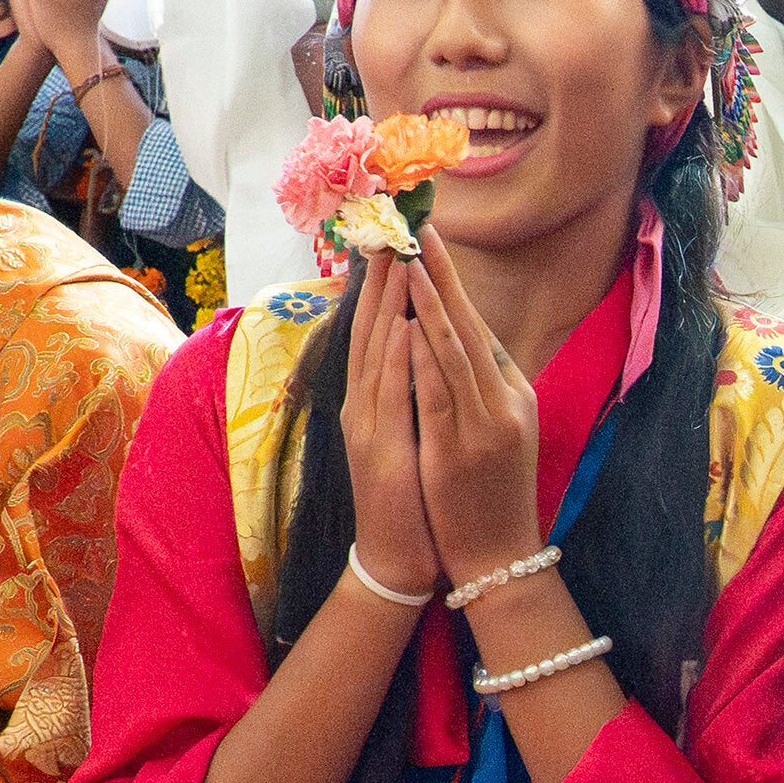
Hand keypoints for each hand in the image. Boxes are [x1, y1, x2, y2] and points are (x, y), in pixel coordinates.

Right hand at [333, 254, 444, 603]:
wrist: (396, 556)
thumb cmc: (408, 495)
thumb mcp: (407, 432)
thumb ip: (409, 389)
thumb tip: (421, 345)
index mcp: (370, 398)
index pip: (377, 328)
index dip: (383, 284)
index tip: (396, 238)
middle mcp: (362, 404)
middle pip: (370, 329)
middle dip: (380, 277)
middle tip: (390, 226)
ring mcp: (367, 426)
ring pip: (376, 353)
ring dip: (386, 305)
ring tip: (397, 257)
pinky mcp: (381, 451)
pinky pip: (392, 397)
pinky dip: (398, 360)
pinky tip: (406, 327)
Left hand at [400, 235, 547, 582]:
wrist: (500, 557)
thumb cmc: (494, 495)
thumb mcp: (501, 432)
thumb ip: (487, 387)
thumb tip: (465, 343)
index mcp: (512, 394)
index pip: (475, 326)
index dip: (451, 282)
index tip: (429, 240)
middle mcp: (502, 402)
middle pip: (466, 326)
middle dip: (441, 275)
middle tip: (419, 228)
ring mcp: (483, 425)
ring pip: (454, 351)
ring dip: (431, 303)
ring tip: (410, 261)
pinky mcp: (459, 450)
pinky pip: (438, 393)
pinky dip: (425, 357)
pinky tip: (410, 326)